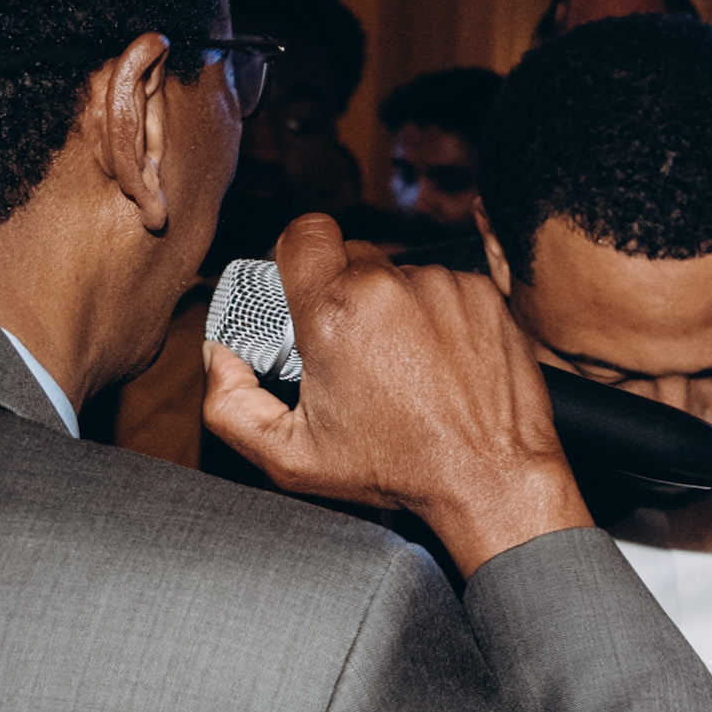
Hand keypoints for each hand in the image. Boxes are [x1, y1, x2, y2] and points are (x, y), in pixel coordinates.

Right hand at [202, 212, 588, 570]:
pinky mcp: (484, 293)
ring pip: (400, 273)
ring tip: (404, 364)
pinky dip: (438, 314)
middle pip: (351, 255)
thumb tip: (220, 356)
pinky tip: (440, 360)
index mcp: (333, 315)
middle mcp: (389, 288)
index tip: (304, 294)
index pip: (303, 234)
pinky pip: (445, 285)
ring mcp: (442, 286)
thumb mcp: (291, 458)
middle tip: (353, 349)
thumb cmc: (398, 470)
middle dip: (344, 293)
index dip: (298, 259)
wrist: (491, 478)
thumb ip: (230, 405)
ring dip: (395, 306)